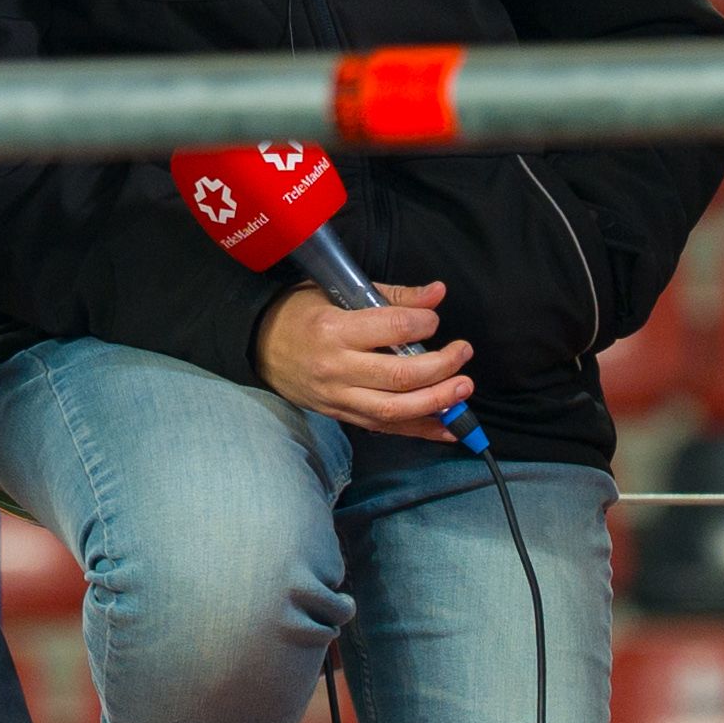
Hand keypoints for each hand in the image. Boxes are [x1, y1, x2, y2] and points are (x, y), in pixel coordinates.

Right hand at [259, 279, 473, 435]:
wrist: (259, 347)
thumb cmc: (300, 313)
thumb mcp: (339, 292)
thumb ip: (392, 296)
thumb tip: (436, 294)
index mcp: (335, 330)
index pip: (391, 329)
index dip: (422, 323)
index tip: (434, 318)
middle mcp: (337, 368)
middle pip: (400, 375)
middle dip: (441, 366)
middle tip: (463, 352)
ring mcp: (339, 397)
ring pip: (395, 409)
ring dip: (437, 402)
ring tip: (464, 389)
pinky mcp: (342, 415)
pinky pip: (386, 427)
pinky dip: (421, 430)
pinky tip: (449, 427)